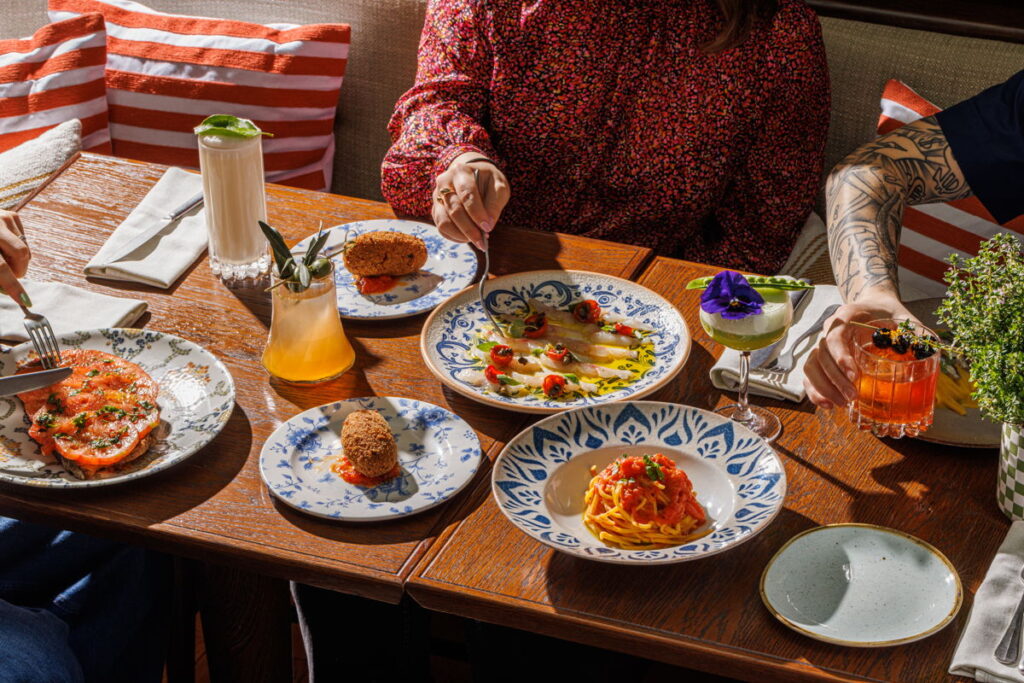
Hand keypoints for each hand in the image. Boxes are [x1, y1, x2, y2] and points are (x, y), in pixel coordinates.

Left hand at [0, 211, 30, 306]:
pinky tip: (5, 248)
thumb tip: (6, 291)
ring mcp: (4, 218)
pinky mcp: (12, 215)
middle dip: (19, 271)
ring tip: (4, 260)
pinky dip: (18, 250)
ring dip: (18, 261)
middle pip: (20, 255)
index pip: (1, 267)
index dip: (13, 286)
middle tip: (12, 278)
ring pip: (25, 249)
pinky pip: (24, 240)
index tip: (24, 301)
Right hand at [431, 153, 509, 248]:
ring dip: (461, 235)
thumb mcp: (498, 186)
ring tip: (476, 240)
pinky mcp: (435, 209)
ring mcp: (437, 197)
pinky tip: (467, 237)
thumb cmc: (487, 181)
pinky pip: (441, 228)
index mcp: (461, 171)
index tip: (488, 228)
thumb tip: (488, 225)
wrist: (472, 175)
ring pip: (444, 221)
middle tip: (482, 242)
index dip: (477, 213)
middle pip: (454, 210)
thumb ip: (495, 203)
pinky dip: (455, 236)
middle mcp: (444, 183)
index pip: (467, 194)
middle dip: (469, 229)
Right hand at [803, 291, 917, 408]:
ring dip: (823, 387)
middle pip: (821, 355)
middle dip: (835, 380)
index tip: (855, 375)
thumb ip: (915, 332)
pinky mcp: (822, 358)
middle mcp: (830, 329)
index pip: (835, 336)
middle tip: (852, 397)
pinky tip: (827, 404)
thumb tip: (931, 350)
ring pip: (812, 366)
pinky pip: (810, 374)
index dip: (841, 356)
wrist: (875, 306)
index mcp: (847, 316)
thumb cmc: (888, 313)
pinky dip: (815, 390)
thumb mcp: (904, 318)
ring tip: (841, 404)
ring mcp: (823, 344)